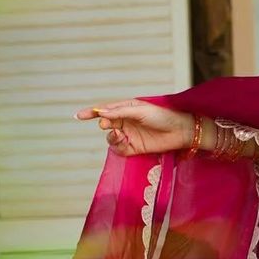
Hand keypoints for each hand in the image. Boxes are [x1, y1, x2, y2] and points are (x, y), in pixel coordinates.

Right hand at [74, 99, 195, 155]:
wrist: (180, 132)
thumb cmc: (162, 116)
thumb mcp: (140, 110)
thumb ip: (120, 112)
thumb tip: (102, 114)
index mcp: (126, 109)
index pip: (105, 110)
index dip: (92, 112)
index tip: (79, 116)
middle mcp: (125, 122)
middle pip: (106, 124)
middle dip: (104, 124)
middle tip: (106, 125)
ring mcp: (129, 135)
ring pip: (110, 138)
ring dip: (111, 137)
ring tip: (119, 135)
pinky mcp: (134, 148)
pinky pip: (118, 149)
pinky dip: (117, 147)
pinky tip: (124, 142)